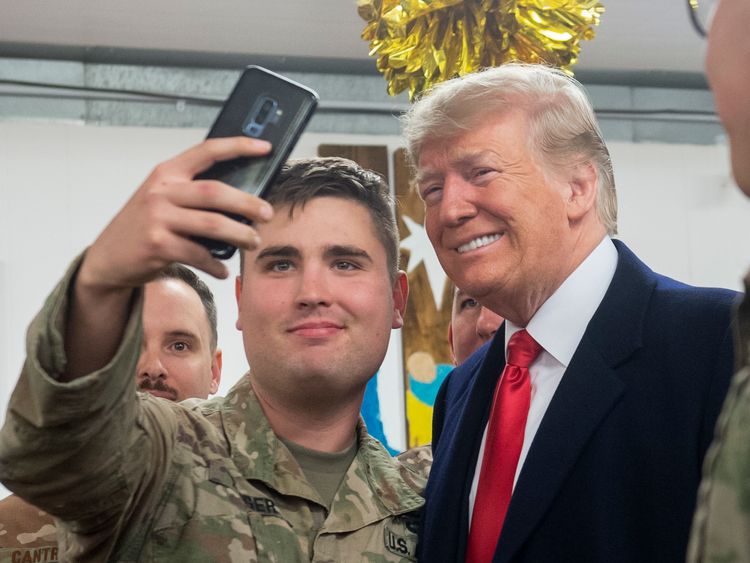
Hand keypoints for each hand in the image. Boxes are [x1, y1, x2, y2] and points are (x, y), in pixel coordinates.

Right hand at [79, 136, 273, 290]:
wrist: (107, 257)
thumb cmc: (142, 227)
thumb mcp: (162, 200)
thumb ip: (192, 193)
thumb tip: (242, 201)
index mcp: (167, 173)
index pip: (207, 151)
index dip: (239, 146)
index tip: (265, 148)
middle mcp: (161, 192)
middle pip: (216, 192)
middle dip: (248, 203)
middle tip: (267, 213)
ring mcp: (158, 218)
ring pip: (213, 224)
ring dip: (239, 235)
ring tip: (252, 241)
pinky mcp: (157, 245)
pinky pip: (199, 254)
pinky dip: (216, 264)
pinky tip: (222, 269)